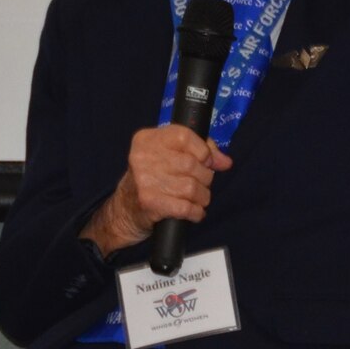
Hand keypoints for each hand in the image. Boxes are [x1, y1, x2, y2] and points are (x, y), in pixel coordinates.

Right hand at [82, 125, 233, 255]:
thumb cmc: (152, 178)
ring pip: (192, 188)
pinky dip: (196, 212)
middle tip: (200, 183)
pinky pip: (186, 207)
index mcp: (147, 139)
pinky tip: (193, 211)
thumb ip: (199, 151)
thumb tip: (224, 161)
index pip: (184, 136)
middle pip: (191, 164)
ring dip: (202, 197)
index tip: (206, 161)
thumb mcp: (169, 156)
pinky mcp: (149, 203)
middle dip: (205, 177)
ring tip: (197, 198)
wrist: (125, 209)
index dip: (203, 150)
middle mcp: (142, 157)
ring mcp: (144, 181)